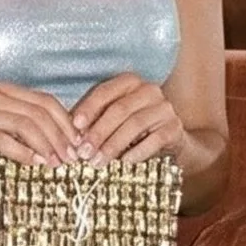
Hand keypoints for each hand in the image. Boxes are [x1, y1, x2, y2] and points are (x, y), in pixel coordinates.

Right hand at [0, 81, 84, 178]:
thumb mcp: (1, 135)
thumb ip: (25, 134)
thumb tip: (62, 148)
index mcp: (5, 92)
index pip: (45, 101)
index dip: (66, 122)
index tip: (78, 144)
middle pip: (39, 111)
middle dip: (60, 136)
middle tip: (71, 158)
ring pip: (25, 123)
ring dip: (46, 145)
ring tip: (56, 163)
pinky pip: (4, 139)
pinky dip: (23, 152)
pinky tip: (34, 163)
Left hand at [70, 73, 184, 162]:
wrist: (170, 143)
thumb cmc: (133, 130)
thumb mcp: (113, 120)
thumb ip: (94, 121)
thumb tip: (71, 134)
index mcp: (130, 82)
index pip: (105, 91)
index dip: (89, 108)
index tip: (75, 126)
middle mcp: (149, 90)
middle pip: (119, 109)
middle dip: (98, 132)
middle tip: (84, 152)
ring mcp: (164, 108)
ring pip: (134, 124)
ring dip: (113, 145)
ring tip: (98, 161)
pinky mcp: (175, 127)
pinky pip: (154, 139)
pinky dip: (137, 152)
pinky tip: (123, 163)